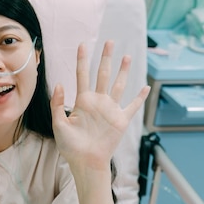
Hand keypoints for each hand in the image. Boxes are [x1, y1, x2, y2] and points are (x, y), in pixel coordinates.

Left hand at [50, 41, 149, 171]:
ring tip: (127, 56)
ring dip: (123, 71)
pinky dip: (140, 97)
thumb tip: (60, 84)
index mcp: (82, 101)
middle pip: (103, 74)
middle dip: (106, 58)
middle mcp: (98, 102)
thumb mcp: (59, 124)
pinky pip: (132, 106)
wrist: (85, 162)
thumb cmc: (70, 146)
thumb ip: (58, 104)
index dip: (82, 60)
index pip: (82, 75)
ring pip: (118, 85)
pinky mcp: (121, 120)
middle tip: (109, 41)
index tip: (83, 44)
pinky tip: (145, 87)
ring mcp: (110, 110)